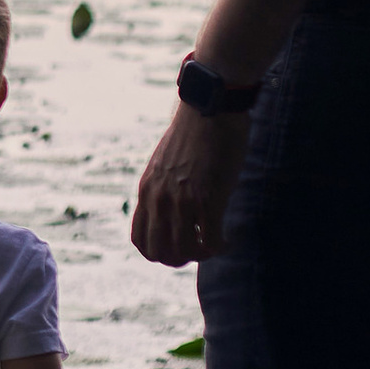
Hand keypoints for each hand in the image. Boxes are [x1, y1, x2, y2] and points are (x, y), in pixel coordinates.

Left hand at [130, 102, 251, 268]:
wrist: (210, 110)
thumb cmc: (194, 134)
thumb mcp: (165, 164)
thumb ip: (164, 188)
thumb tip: (171, 210)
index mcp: (146, 191)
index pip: (140, 240)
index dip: (159, 252)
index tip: (178, 244)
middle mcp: (159, 199)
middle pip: (160, 253)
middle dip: (181, 258)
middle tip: (199, 248)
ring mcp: (182, 200)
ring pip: (185, 252)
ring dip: (202, 255)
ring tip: (215, 243)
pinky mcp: (208, 199)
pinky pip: (210, 242)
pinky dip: (221, 247)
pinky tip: (229, 239)